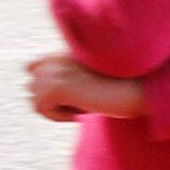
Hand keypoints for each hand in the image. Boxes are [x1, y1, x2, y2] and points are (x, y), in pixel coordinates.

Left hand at [31, 54, 149, 120]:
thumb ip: (64, 78)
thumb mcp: (87, 79)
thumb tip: (32, 90)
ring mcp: (56, 73)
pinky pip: (41, 109)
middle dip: (51, 101)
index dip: (44, 85)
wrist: (138, 90)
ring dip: (55, 109)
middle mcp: (57, 59)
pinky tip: (79, 114)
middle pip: (32, 86)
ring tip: (80, 108)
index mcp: (64, 53)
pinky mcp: (57, 88)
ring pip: (35, 99)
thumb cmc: (119, 87)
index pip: (32, 66)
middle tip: (79, 104)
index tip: (68, 95)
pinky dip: (58, 116)